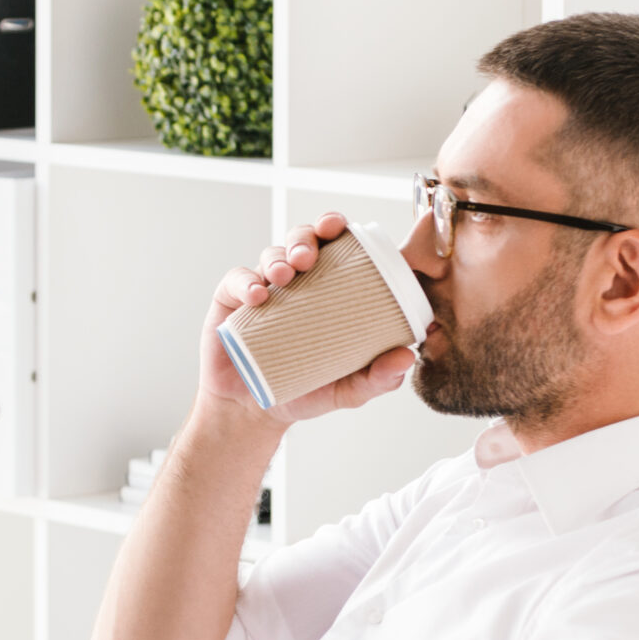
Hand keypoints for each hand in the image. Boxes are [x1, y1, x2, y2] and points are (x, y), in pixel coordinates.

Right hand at [199, 212, 416, 426]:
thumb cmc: (304, 391)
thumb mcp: (347, 389)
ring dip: (279, 256)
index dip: (339, 229)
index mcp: (329, 290)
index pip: (336, 247)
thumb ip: (377, 378)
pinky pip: (237, 279)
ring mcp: (264, 287)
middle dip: (307, 237)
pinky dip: (246, 282)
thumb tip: (407, 358)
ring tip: (285, 275)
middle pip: (303, 239)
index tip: (342, 228)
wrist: (253, 411)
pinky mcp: (231, 299)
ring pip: (272, 253)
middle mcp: (297, 281)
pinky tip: (256, 296)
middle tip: (309, 257)